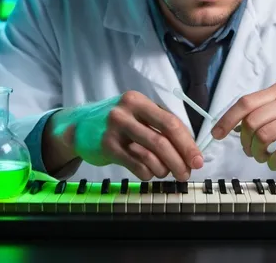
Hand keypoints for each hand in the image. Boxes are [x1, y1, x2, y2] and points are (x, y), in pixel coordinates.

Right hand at [46, 90, 203, 180]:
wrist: (78, 127)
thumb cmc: (116, 121)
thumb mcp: (136, 113)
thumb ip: (159, 124)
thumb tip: (188, 147)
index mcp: (139, 101)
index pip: (171, 122)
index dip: (187, 143)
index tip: (197, 159)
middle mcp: (127, 112)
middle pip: (162, 139)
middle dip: (180, 159)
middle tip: (187, 173)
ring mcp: (115, 129)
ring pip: (150, 155)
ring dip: (164, 169)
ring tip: (166, 173)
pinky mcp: (106, 147)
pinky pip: (136, 165)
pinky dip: (148, 173)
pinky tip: (149, 173)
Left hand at [211, 82, 275, 170]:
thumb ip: (266, 108)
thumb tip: (237, 124)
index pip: (246, 102)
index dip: (227, 119)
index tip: (217, 133)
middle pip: (252, 120)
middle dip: (245, 140)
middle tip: (250, 150)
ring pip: (265, 135)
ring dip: (258, 152)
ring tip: (263, 156)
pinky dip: (273, 162)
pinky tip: (275, 163)